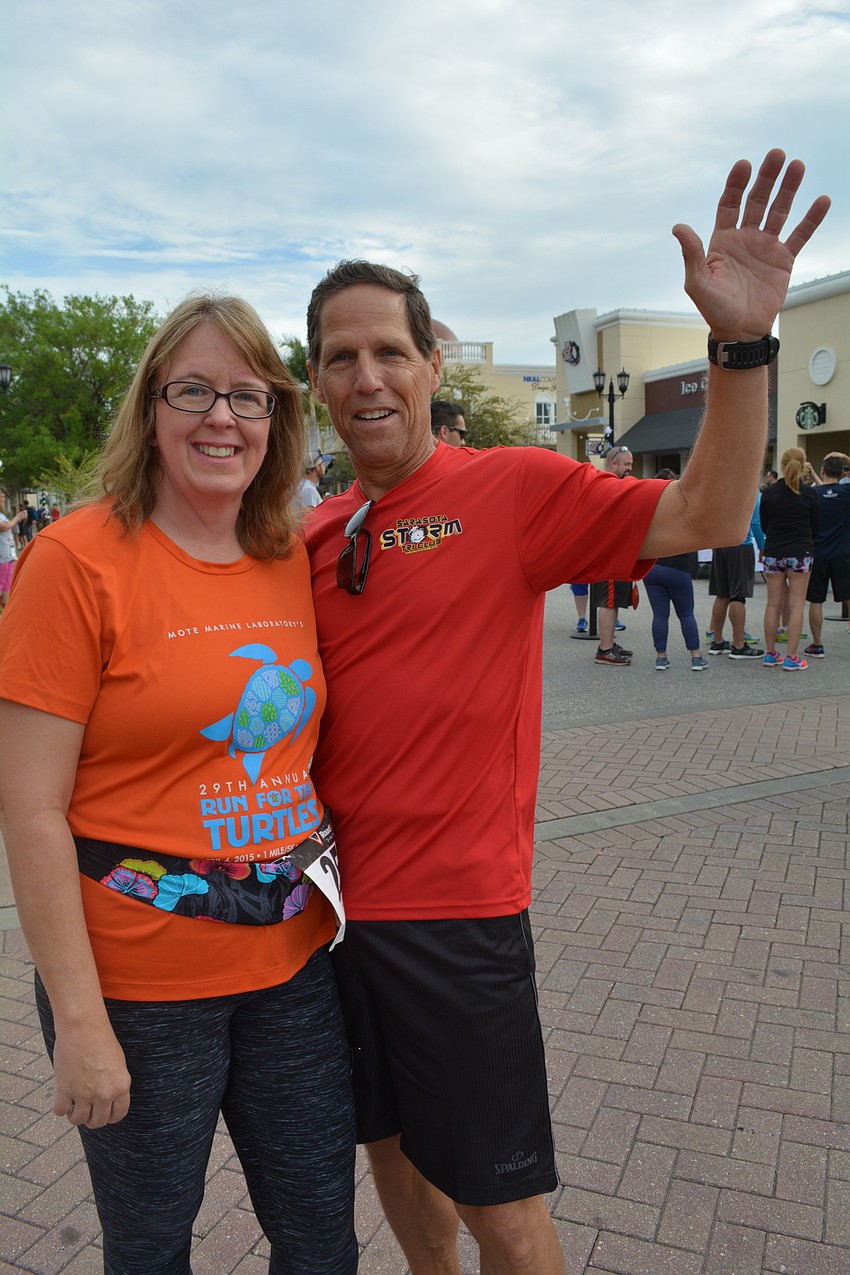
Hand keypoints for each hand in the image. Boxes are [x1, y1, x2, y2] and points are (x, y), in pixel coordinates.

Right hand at [52, 1022, 130, 1128]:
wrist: (83, 1027)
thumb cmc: (100, 1039)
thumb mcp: (117, 1063)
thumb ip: (113, 1083)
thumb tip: (105, 1099)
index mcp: (121, 1086)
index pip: (118, 1114)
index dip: (110, 1117)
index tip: (104, 1115)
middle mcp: (105, 1094)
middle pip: (98, 1121)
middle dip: (92, 1119)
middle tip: (86, 1111)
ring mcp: (84, 1094)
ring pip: (78, 1120)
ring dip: (75, 1115)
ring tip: (73, 1105)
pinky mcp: (66, 1091)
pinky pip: (61, 1111)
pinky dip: (61, 1108)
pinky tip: (62, 1098)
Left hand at [672, 150, 830, 341]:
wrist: (740, 332)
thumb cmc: (715, 309)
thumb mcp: (697, 283)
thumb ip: (691, 254)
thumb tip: (678, 227)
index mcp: (722, 240)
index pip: (730, 203)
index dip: (736, 184)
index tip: (744, 164)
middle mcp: (745, 238)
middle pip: (757, 200)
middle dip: (766, 177)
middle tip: (777, 154)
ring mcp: (766, 247)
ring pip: (779, 211)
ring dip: (789, 189)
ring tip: (798, 166)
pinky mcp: (784, 259)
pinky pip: (800, 235)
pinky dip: (811, 218)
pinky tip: (822, 200)